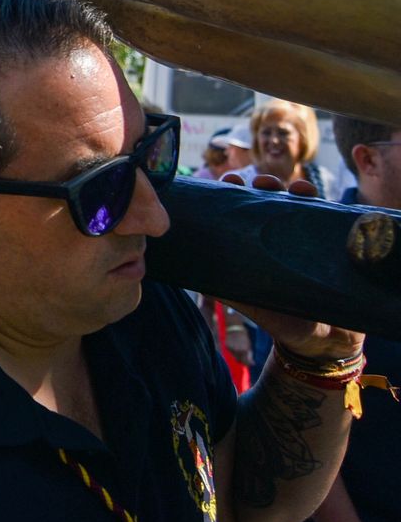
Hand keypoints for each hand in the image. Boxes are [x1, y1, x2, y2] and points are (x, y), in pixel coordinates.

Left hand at [218, 173, 363, 358]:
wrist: (321, 339)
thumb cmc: (279, 317)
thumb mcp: (249, 302)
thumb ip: (225, 289)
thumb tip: (194, 276)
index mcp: (253, 243)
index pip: (240, 210)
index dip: (232, 193)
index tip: (226, 182)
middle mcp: (276, 234)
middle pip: (268, 199)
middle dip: (261, 184)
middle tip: (254, 182)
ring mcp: (302, 237)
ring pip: (295, 202)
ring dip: (289, 188)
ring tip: (284, 186)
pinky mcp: (327, 243)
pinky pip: (323, 215)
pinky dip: (315, 200)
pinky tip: (308, 192)